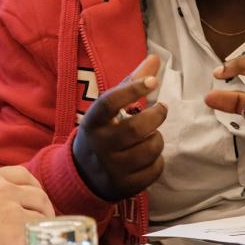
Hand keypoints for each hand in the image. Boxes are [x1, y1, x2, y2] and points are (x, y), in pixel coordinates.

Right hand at [0, 166, 53, 244]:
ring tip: (39, 236)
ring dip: (42, 226)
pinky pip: (36, 235)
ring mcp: (13, 208)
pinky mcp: (17, 229)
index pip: (22, 175)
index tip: (34, 198)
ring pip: (41, 214)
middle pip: (37, 193)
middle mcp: (5, 188)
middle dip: (43, 207)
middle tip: (43, 218)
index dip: (32, 188)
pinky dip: (34, 243)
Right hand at [71, 54, 166, 201]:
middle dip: (157, 115)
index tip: (153, 81)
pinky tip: (148, 155)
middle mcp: (100, 145)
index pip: (110, 102)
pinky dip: (157, 160)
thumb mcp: (108, 108)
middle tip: (161, 109)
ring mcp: (112, 168)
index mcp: (92, 121)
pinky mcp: (125, 185)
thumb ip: (131, 82)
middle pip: (137, 128)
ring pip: (151, 149)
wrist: (84, 174)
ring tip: (151, 135)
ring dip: (157, 138)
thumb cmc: (103, 131)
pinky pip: (155, 169)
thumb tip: (156, 58)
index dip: (133, 89)